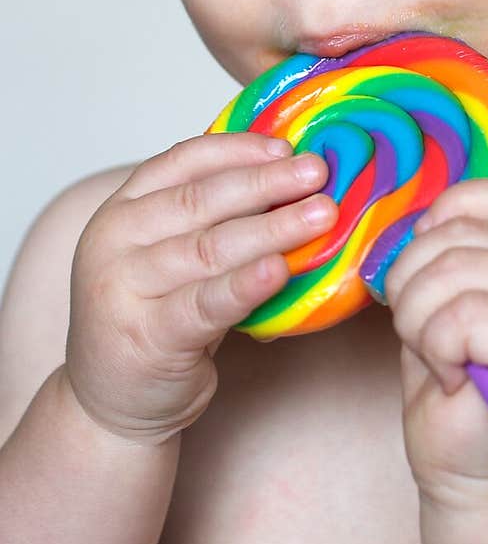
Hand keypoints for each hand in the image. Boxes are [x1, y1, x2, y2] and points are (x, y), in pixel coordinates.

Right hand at [65, 133, 336, 443]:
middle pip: (200, 200)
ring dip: (272, 228)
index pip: (184, 161)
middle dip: (266, 183)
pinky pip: (205, 304)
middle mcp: (116, 240)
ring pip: (208, 248)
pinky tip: (280, 269)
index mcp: (125, 207)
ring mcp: (125, 288)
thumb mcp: (169, 253)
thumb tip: (290, 178)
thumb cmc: (156, 314)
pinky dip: (246, 285)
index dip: (239, 150)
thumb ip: (211, 218)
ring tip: (320, 215)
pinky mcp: (146, 336)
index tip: (287, 146)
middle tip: (318, 173)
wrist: (112, 397)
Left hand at [384, 180, 487, 507]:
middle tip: (425, 336)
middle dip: (411, 282)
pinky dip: (435, 347)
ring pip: (451, 271)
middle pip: (456, 234)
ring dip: (418, 319)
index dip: (450, 214)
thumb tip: (415, 221)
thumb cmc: (456, 392)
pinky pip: (461, 314)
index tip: (429, 263)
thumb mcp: (442, 304)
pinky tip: (452, 378)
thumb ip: (442, 256)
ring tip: (438, 358)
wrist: (475, 474)